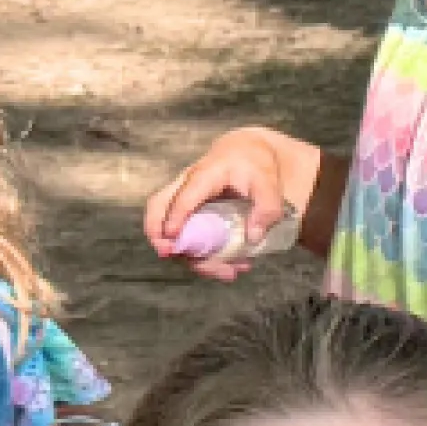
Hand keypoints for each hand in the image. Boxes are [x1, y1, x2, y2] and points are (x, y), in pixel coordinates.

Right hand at [144, 128, 313, 282]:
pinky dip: (200, 254)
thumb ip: (267, 207)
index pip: (184, 196)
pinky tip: (229, 267)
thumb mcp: (268, 181)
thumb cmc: (255, 165)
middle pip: (158, 206)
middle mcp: (187, 186)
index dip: (176, 217)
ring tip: (226, 272)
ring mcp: (184, 199)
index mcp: (205, 175)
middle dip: (157, 232)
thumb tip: (253, 238)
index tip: (173, 238)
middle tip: (167, 254)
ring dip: (188, 254)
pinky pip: (184, 234)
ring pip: (168, 225)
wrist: (247, 152)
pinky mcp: (189, 213)